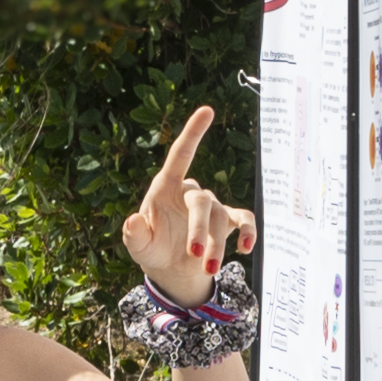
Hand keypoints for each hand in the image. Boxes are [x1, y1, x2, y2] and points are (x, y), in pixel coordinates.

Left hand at [119, 105, 256, 300]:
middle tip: (195, 255)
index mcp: (166, 188)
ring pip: (220, 218)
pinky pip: (245, 221)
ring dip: (217, 245)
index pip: (180, 155)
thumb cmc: (151, 249)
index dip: (193, 133)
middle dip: (200, 229)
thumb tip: (132, 221)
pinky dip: (249, 233)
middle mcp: (191, 193)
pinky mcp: (228, 223)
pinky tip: (245, 249)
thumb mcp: (138, 245)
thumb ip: (133, 235)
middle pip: (202, 202)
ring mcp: (212, 206)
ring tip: (208, 269)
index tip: (207, 110)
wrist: (170, 270)